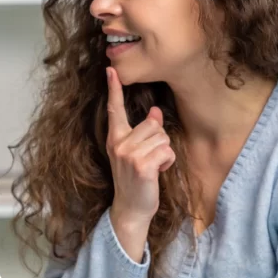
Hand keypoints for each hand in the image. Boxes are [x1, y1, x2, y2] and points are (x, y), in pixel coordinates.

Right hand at [105, 66, 175, 260]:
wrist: (131, 208)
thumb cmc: (135, 180)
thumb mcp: (137, 153)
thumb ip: (144, 132)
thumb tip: (156, 112)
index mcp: (115, 139)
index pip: (114, 110)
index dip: (114, 89)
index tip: (110, 69)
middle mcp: (119, 144)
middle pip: (153, 124)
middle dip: (159, 140)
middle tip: (150, 158)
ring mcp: (129, 155)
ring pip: (162, 138)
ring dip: (164, 153)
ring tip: (154, 167)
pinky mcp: (142, 166)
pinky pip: (166, 151)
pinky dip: (168, 163)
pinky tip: (158, 173)